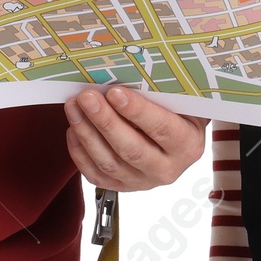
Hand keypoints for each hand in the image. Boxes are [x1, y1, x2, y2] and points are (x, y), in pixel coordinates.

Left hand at [62, 86, 206, 189]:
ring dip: (87, 133)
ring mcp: (143, 181)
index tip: (114, 92)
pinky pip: (96, 175)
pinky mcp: (122, 187)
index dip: (137, 111)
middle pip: (131, 148)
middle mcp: (167, 169)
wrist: (177, 140)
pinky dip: (80, 152)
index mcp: (187, 145)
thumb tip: (127, 74)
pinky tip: (74, 129)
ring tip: (73, 107)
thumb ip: (162, 93)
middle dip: (105, 120)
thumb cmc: (177, 113)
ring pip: (109, 163)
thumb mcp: (181, 101)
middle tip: (87, 97)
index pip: (161, 128)